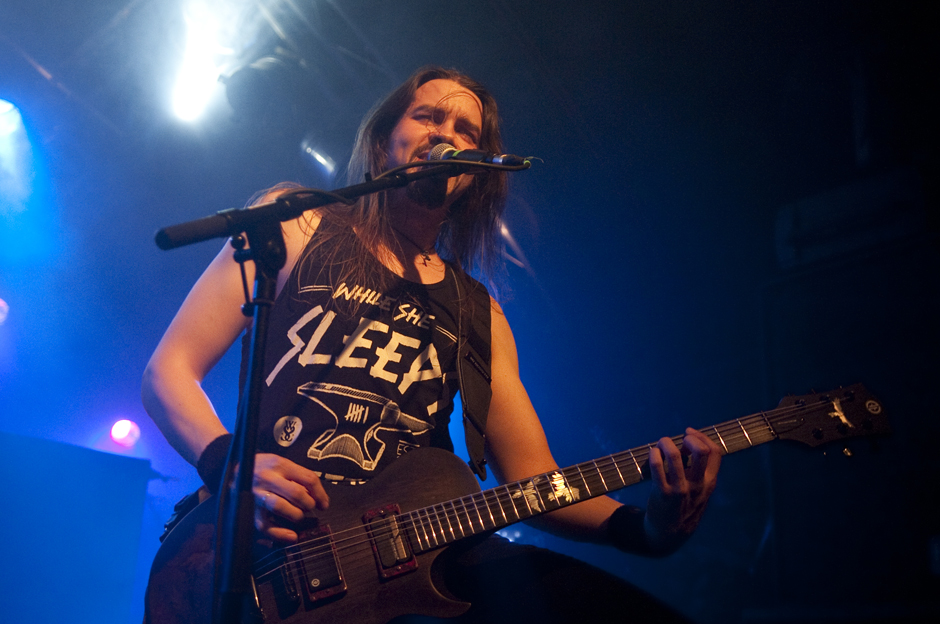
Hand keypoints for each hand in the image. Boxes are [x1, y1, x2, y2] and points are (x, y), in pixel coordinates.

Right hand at [252, 453, 328, 542]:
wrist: (234, 471)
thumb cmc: (262, 468)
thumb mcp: (280, 464)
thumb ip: (298, 476)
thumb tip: (318, 497)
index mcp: (279, 464)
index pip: (308, 479)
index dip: (320, 494)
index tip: (324, 504)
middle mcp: (267, 478)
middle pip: (296, 493)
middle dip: (308, 504)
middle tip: (310, 508)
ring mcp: (257, 495)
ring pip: (280, 507)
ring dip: (296, 515)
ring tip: (298, 516)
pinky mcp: (249, 510)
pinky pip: (265, 525)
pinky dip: (280, 533)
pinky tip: (291, 536)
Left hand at [644, 428, 720, 553]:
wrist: (669, 533)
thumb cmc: (683, 505)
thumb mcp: (700, 491)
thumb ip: (699, 470)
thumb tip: (688, 443)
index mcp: (710, 482)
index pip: (715, 452)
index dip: (702, 437)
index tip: (689, 433)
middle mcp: (698, 485)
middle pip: (701, 451)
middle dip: (689, 438)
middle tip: (677, 439)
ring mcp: (681, 489)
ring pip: (676, 456)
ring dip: (666, 443)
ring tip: (661, 444)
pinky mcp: (663, 493)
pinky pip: (657, 466)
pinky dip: (654, 454)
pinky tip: (653, 453)